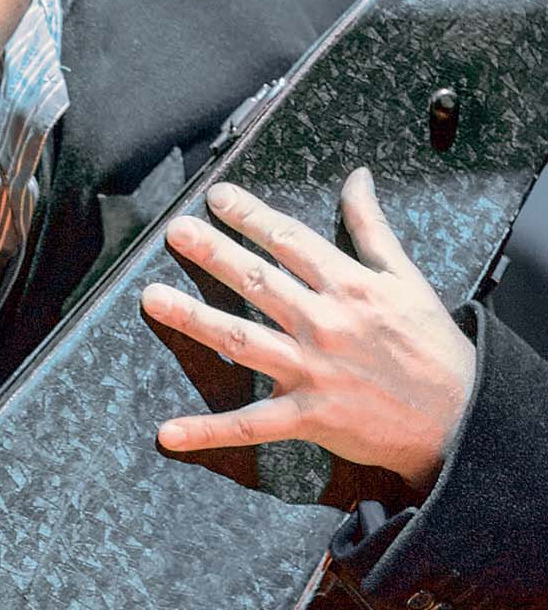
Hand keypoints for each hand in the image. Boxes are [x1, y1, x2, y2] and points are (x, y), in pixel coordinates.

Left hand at [140, 168, 475, 491]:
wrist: (457, 416)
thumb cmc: (431, 345)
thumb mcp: (405, 278)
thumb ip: (372, 227)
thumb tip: (357, 177)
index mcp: (350, 286)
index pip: (289, 241)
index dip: (250, 216)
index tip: (217, 196)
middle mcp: (325, 323)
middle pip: (257, 280)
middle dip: (213, 253)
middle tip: (175, 231)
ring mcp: (312, 371)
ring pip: (241, 340)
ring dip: (193, 319)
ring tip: (152, 299)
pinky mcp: (307, 416)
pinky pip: (250, 424)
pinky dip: (208, 431)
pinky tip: (167, 432)